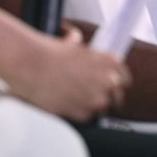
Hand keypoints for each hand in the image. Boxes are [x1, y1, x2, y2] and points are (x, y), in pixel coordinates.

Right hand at [4, 24, 131, 121]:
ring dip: (91, 105)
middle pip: (117, 97)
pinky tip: (65, 102)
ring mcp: (97, 99)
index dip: (115, 82)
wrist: (31, 65)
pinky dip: (78, 112)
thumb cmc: (49, 52)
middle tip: (89, 94)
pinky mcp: (83, 113)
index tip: (109, 86)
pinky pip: (86, 117)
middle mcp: (108, 80)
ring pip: (101, 109)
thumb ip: (81, 47)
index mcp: (109, 61)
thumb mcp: (71, 44)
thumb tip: (76, 39)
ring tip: (73, 97)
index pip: (125, 78)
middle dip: (105, 96)